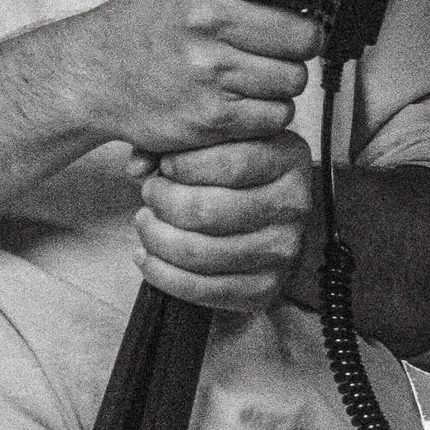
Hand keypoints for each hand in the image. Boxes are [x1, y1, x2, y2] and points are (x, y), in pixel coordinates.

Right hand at [60, 0, 360, 155]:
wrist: (94, 75)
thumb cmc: (141, 20)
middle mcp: (206, 20)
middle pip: (304, 34)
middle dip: (301, 38)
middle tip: (280, 37)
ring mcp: (209, 72)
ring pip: (293, 79)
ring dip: (282, 77)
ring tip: (251, 67)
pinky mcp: (211, 116)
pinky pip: (275, 115)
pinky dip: (265, 111)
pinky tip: (239, 95)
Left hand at [130, 132, 313, 312]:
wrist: (274, 218)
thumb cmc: (235, 171)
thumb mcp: (220, 141)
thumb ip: (179, 140)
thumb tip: (137, 166)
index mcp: (288, 158)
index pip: (231, 163)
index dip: (185, 165)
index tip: (164, 165)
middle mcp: (292, 206)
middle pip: (208, 210)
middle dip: (163, 201)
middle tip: (149, 193)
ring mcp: (281, 251)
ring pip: (199, 252)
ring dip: (156, 237)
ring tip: (145, 221)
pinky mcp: (263, 288)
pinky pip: (200, 289)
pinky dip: (161, 273)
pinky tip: (145, 255)